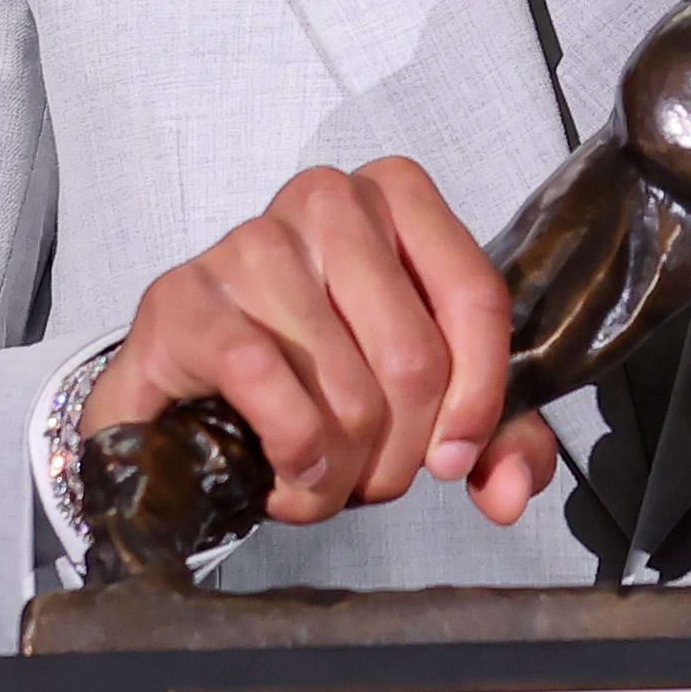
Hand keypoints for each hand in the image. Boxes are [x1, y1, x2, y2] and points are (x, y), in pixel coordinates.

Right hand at [84, 159, 555, 529]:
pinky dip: (290, 457)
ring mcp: (250, 242)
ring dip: (339, 476)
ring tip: (317, 484)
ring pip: (347, 391)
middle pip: (415, 356)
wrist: (181, 396)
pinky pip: (269, 385)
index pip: (475, 295)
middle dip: (400, 455)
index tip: (455, 457)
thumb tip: (509, 491)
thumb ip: (491, 436)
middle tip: (368, 482)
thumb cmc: (307, 378)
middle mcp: (326, 200)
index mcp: (395, 199)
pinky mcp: (184, 297)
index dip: (480, 396)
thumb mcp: (420, 402)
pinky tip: (279, 478)